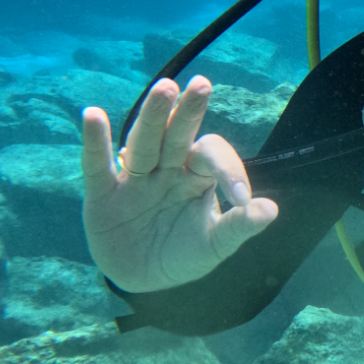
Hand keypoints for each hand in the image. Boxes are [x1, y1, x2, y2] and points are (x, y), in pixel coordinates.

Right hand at [81, 76, 277, 292]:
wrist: (143, 279)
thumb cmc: (184, 253)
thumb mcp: (215, 245)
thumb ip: (238, 227)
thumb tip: (271, 209)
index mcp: (197, 176)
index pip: (213, 157)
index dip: (228, 170)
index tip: (240, 197)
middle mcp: (167, 168)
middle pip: (178, 135)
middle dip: (189, 111)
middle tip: (202, 84)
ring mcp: (135, 178)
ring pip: (144, 142)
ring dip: (154, 116)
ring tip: (165, 88)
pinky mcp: (103, 194)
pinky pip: (96, 165)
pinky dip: (94, 142)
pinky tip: (92, 115)